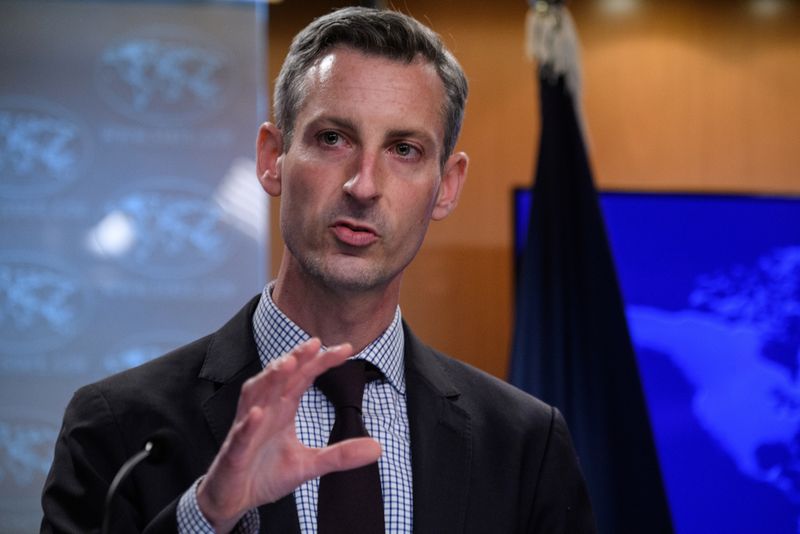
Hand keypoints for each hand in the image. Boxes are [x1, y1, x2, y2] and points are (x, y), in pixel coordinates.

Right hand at [196, 338, 381, 532]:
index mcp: (282, 410)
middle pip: (279, 378)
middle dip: (295, 358)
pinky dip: (247, 423)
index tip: (346, 348)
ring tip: (288, 364)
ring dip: (269, 379)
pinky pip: (240, 435)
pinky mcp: (234, 452)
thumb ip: (341, 455)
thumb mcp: (309, 465)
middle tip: (314, 343)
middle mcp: (264, 411)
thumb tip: (377, 448)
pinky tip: (257, 413)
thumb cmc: (266, 474)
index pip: (303, 378)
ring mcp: (246, 429)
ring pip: (255, 396)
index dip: (321, 362)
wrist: (234, 500)